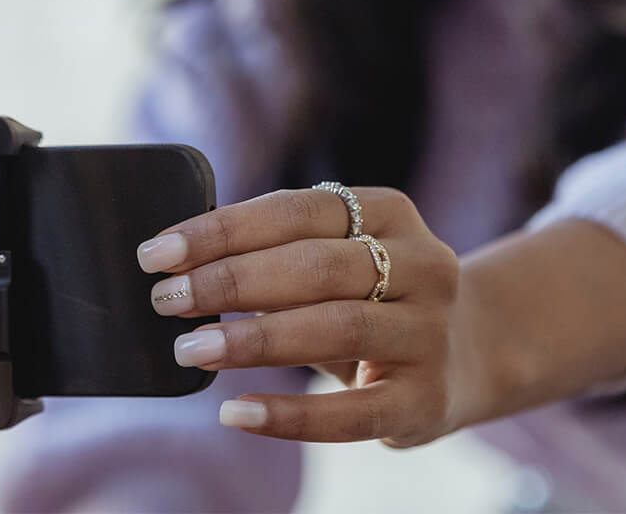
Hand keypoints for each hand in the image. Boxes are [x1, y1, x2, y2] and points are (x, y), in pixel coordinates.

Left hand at [135, 186, 481, 446]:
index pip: (296, 209)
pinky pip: (351, 412)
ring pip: (335, 327)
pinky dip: (289, 415)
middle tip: (166, 300)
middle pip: (315, 265)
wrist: (467, 351)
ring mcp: (429, 331)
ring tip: (189, 350)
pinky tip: (236, 413)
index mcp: (390, 211)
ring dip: (252, 339)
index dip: (223, 229)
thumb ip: (280, 250)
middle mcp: (422, 262)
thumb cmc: (373, 295)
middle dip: (230, 280)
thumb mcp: (342, 255)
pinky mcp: (426, 399)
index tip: (158, 252)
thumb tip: (179, 262)